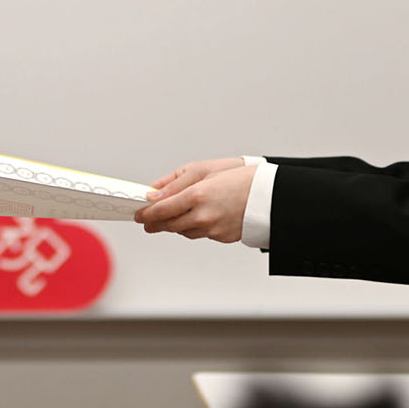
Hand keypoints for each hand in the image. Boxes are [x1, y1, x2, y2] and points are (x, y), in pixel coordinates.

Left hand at [134, 164, 252, 242]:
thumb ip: (174, 182)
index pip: (160, 210)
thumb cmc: (240, 177)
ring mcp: (212, 230)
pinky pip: (200, 233)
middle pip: (168, 225)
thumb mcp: (202, 170)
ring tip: (174, 214)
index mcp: (196, 196)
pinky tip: (198, 216)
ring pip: (183, 231)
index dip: (145, 213)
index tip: (138, 213)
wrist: (270, 194)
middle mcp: (203, 217)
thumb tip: (153, 191)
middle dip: (155, 223)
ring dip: (175, 224)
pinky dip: (194, 226)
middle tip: (147, 220)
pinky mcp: (221, 237)